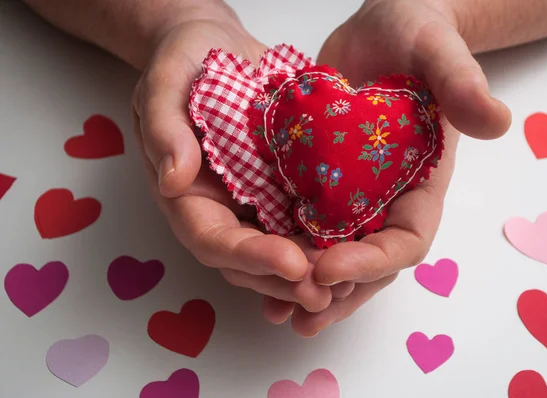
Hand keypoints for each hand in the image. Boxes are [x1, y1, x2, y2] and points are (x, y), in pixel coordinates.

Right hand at [130, 2, 335, 315]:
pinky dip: (324, 239)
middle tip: (326, 292)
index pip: (211, 239)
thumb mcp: (164, 84)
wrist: (217, 49)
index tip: (291, 264)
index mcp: (186, 194)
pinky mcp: (283, 186)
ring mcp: (254, 199)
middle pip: (247, 260)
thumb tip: (173, 179)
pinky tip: (356, 246)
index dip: (249, 257)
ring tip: (346, 283)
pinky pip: (302, 219)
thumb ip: (163, 128)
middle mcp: (221, 206)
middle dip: (285, 279)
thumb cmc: (183, 61)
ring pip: (279, 248)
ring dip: (309, 272)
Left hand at [265, 0, 511, 335]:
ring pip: (335, 254)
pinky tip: (257, 271)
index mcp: (423, 183)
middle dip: (338, 291)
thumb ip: (460, 82)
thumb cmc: (416, 34)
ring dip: (310, 288)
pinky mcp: (320, 184)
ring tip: (278, 312)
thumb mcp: (437, 49)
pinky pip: (304, 227)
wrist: (379, 32)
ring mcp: (353, 196)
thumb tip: (496, 119)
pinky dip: (286, 252)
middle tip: (302, 313)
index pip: (406, 238)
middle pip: (368, 262)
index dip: (372, 261)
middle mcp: (388, 199)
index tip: (329, 266)